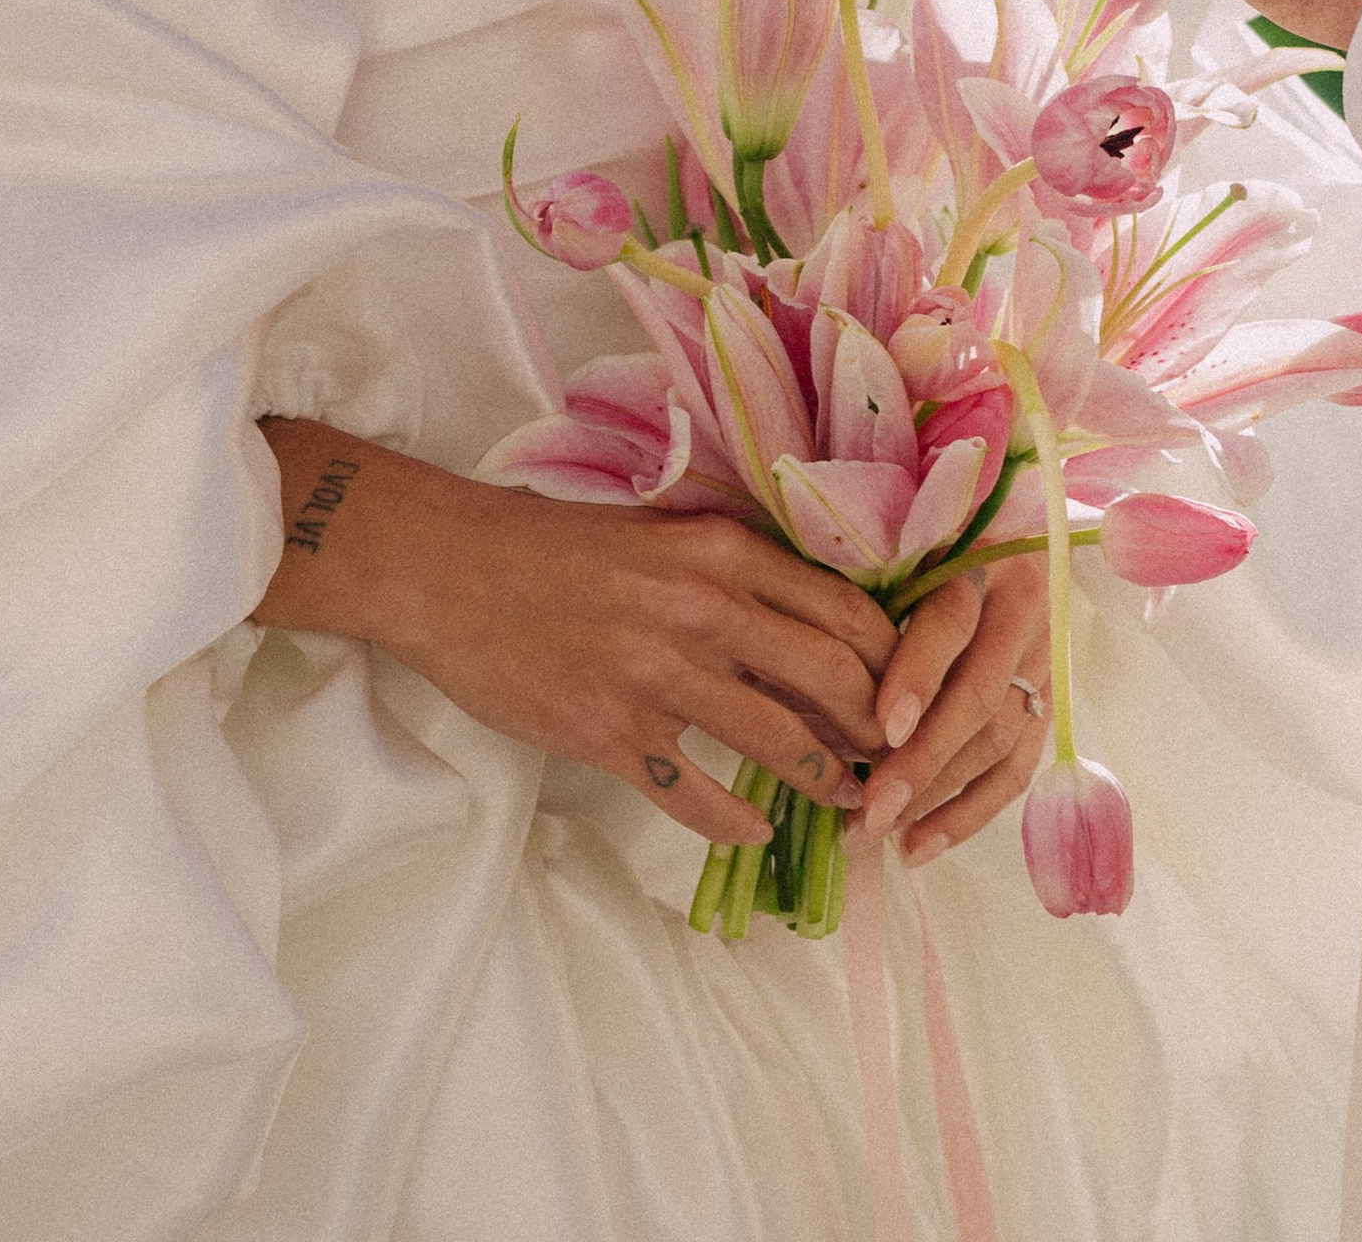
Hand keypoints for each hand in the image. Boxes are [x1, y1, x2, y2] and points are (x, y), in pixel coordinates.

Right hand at [256, 424, 895, 848]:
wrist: (450, 568)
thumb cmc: (555, 546)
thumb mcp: (659, 532)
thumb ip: (731, 568)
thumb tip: (805, 617)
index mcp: (719, 551)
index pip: (842, 608)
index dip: (891, 658)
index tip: (911, 689)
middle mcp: (701, 608)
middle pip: (830, 676)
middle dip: (878, 727)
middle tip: (899, 759)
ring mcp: (656, 674)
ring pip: (776, 738)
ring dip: (825, 779)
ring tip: (850, 802)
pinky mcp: (610, 731)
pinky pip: (694, 791)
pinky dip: (736, 819)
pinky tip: (758, 830)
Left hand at [861, 554, 1052, 866]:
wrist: (998, 541)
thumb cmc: (920, 543)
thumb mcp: (900, 545)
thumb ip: (871, 588)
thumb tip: (812, 658)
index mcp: (984, 557)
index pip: (953, 622)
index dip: (919, 676)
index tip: (881, 728)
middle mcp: (1024, 611)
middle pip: (980, 697)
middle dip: (922, 760)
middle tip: (869, 809)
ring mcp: (1042, 663)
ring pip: (999, 743)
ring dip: (939, 798)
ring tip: (879, 833)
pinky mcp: (1044, 706)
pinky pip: (1014, 772)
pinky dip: (967, 816)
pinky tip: (918, 847)